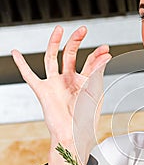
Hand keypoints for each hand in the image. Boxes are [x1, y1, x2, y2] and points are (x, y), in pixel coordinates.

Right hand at [12, 25, 110, 164]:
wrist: (73, 135)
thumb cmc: (86, 120)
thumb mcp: (95, 91)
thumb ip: (97, 71)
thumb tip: (105, 55)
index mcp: (83, 83)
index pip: (88, 62)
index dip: (96, 54)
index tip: (105, 48)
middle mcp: (67, 81)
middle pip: (69, 55)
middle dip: (75, 41)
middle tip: (83, 30)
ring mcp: (54, 85)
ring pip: (51, 58)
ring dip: (54, 43)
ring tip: (59, 30)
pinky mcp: (42, 91)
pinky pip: (29, 75)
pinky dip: (21, 64)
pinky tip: (16, 53)